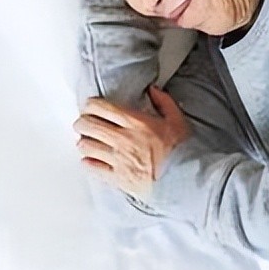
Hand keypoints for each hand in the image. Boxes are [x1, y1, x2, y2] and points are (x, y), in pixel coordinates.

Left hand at [73, 85, 188, 200]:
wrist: (186, 180)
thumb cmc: (183, 152)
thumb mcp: (177, 121)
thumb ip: (164, 102)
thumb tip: (153, 90)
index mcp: (136, 122)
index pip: (101, 107)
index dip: (90, 105)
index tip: (90, 106)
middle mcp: (123, 139)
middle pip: (87, 125)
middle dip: (82, 122)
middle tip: (83, 123)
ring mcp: (118, 159)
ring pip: (86, 146)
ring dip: (84, 142)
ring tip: (87, 142)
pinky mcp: (118, 178)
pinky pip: (93, 168)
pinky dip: (88, 163)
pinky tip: (89, 161)